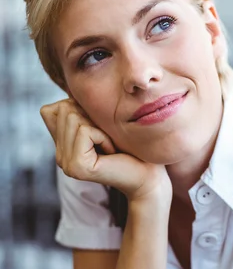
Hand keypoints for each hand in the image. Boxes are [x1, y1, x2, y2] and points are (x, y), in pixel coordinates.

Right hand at [40, 98, 171, 201]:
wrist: (146, 173)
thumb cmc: (128, 146)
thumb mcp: (99, 122)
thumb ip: (78, 111)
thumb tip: (69, 95)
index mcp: (61, 146)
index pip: (49, 111)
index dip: (77, 109)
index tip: (97, 128)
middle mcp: (59, 157)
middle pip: (63, 111)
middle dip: (90, 116)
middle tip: (106, 137)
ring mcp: (66, 164)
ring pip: (73, 118)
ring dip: (98, 127)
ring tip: (109, 144)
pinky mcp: (78, 167)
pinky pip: (85, 131)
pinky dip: (103, 136)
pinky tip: (111, 151)